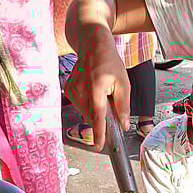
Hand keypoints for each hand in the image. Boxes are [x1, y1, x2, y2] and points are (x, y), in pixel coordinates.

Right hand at [66, 26, 130, 149]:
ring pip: (85, 113)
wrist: (93, 46)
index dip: (99, 133)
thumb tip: (123, 125)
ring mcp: (72, 90)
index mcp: (97, 88)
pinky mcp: (68, 90)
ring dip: (95, 110)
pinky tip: (92, 90)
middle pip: (92, 116)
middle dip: (102, 117)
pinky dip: (88, 104)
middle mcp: (81, 90)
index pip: (97, 116)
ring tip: (100, 91)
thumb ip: (123, 106)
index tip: (99, 146)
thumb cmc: (110, 63)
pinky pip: (80, 106)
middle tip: (110, 101)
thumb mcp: (124, 83)